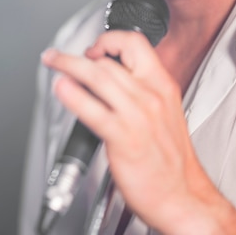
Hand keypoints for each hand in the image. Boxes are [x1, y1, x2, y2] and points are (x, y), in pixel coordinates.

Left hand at [41, 30, 235, 233]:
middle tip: (57, 56)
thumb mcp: (164, 113)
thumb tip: (109, 79)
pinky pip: (94, 111)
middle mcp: (151, 96)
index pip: (135, 44)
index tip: (92, 48)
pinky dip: (74, 96)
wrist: (182, 196)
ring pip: (98, 77)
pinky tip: (62, 90)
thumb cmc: (170, 160)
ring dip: (68, 66)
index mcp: (162, 86)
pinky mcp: (125, 138)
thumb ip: (140, 92)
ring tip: (52, 63)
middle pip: (108, 61)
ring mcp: (138, 116)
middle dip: (75, 55)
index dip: (109, 39)